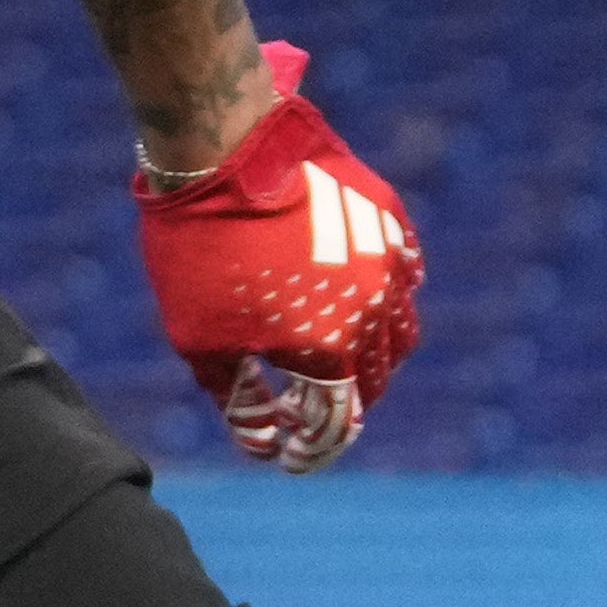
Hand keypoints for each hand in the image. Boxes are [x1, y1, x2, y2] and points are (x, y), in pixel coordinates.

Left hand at [131, 45, 420, 472]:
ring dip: (371, 359)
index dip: (311, 450)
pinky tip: (352, 302)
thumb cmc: (200, 252)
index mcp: (328, 350)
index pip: (335, 423)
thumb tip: (264, 443)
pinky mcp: (389, 217)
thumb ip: (240, 399)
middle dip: (341, 406)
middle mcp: (372, 310)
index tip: (288, 459)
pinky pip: (406, 274)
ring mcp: (388, 260)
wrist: (222, 147)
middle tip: (302, 411)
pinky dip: (387, 301)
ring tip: (331, 361)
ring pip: (400, 332)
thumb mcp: (201, 340)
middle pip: (375, 382)